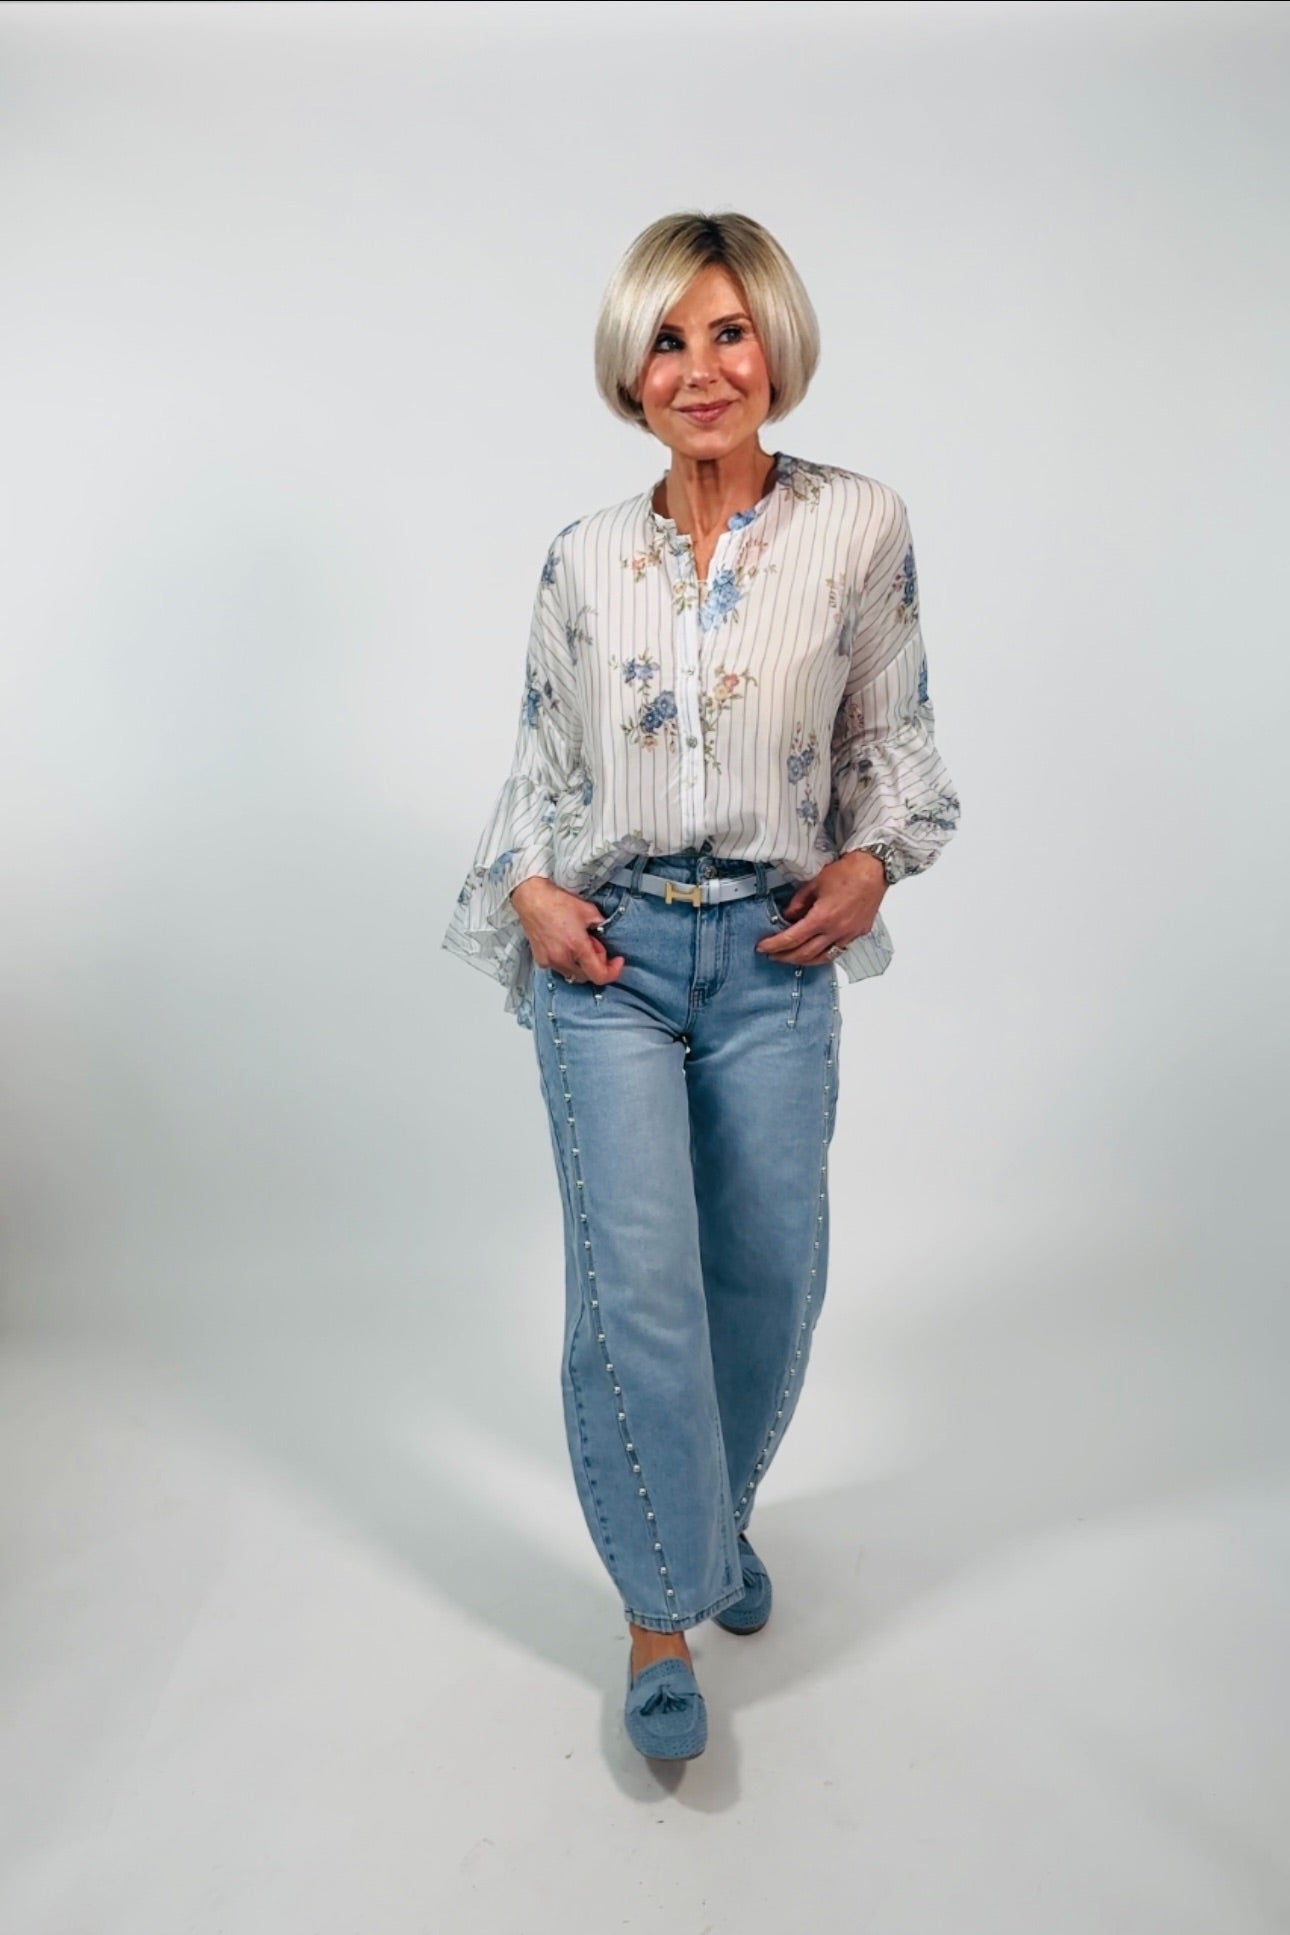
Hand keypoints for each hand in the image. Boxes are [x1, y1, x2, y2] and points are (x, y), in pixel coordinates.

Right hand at [509, 875, 627, 984]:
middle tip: (594, 943)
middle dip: (596, 963)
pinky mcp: (541, 960)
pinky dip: (567, 961)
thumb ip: (601, 924)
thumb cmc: (555, 902)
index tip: (616, 962)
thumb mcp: (588, 910)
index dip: (613, 971)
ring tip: (577, 943)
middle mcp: (562, 958)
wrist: (532, 899)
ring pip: (573, 974)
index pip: (600, 975)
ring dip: (581, 963)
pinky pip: (559, 968)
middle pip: (587, 976)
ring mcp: (550, 961)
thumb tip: (604, 933)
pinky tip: (565, 945)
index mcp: (577, 947)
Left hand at [755, 850, 885, 965]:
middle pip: (805, 954)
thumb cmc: (847, 872)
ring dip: (803, 960)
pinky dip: (823, 954)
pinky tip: (815, 952)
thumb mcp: (814, 884)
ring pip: (822, 958)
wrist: (873, 869)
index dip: (774, 945)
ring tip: (791, 957)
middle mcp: (836, 931)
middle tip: (773, 955)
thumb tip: (788, 916)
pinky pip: (837, 951)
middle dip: (785, 957)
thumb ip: (798, 903)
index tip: (763, 948)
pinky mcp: (858, 934)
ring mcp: (849, 935)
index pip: (792, 939)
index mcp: (822, 918)